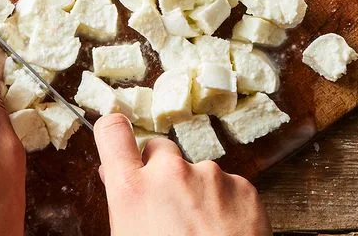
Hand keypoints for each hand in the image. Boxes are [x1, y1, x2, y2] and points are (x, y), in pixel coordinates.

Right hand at [94, 114, 270, 235]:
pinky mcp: (244, 187)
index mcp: (133, 191)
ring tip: (200, 232)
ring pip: (197, 172)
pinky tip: (223, 233)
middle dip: (160, 172)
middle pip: (159, 151)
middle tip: (166, 208)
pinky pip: (228, 186)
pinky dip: (226, 204)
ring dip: (196, 192)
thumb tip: (114, 179)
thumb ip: (123, 206)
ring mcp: (212, 176)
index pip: (112, 133)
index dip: (113, 131)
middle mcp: (171, 174)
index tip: (115, 135)